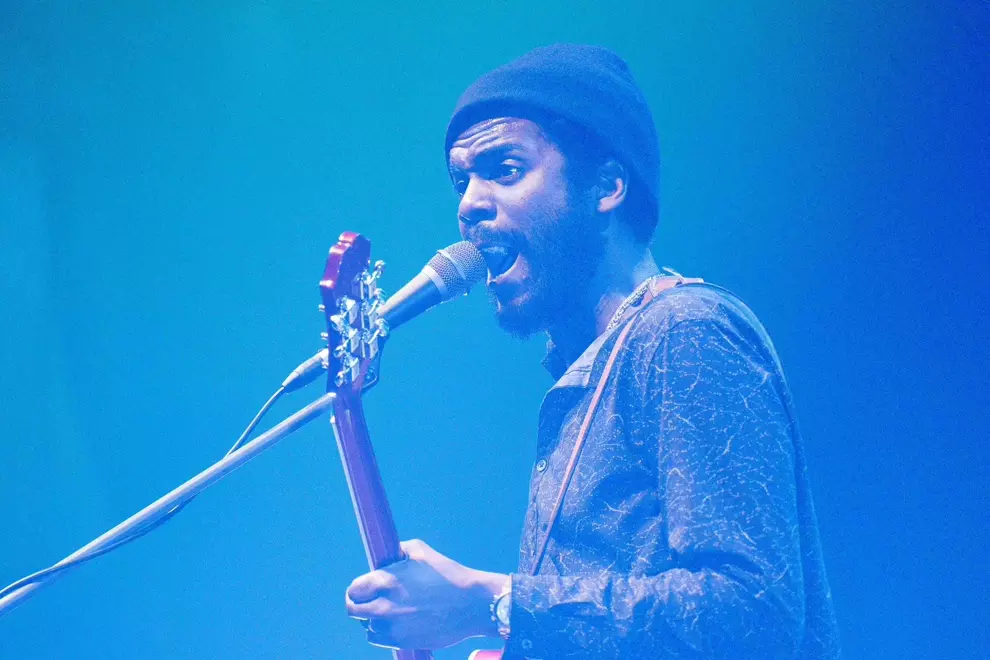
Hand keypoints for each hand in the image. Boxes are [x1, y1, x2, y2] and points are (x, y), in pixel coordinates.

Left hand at [345, 539, 507, 649]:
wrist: (471, 604)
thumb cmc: (447, 574)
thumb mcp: (420, 552)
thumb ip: (396, 552)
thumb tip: (383, 558)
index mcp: (385, 581)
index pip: (354, 590)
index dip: (358, 589)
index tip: (364, 589)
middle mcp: (384, 605)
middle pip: (353, 610)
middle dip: (359, 604)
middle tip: (370, 601)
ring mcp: (392, 626)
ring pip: (367, 625)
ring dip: (373, 618)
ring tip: (391, 610)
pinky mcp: (401, 641)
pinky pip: (377, 638)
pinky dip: (382, 632)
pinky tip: (395, 622)